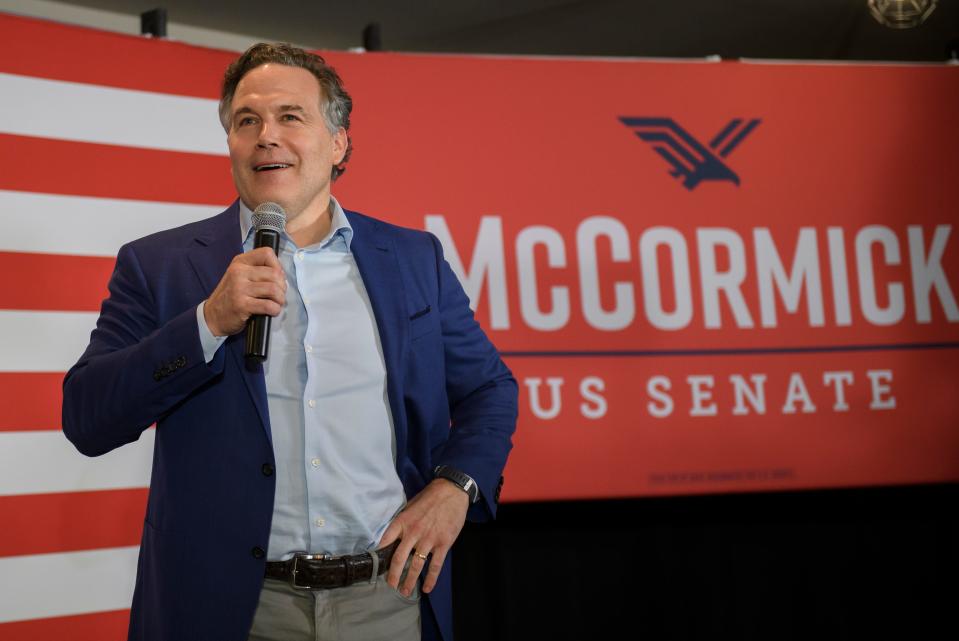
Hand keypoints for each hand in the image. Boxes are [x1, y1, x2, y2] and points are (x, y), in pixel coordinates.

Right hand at [203, 247, 285, 336]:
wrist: (213, 316)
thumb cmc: (231, 296)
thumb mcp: (240, 276)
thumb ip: (257, 271)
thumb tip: (282, 275)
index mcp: (240, 262)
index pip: (267, 253)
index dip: (277, 266)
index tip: (276, 278)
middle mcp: (238, 272)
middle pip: (274, 273)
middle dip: (282, 286)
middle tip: (278, 295)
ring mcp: (239, 288)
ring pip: (273, 289)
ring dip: (280, 299)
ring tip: (276, 303)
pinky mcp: (241, 305)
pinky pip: (268, 305)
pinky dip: (275, 309)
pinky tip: (272, 311)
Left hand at [379, 479, 469, 595]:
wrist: (451, 491)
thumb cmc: (430, 497)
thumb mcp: (410, 505)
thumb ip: (402, 521)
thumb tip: (395, 536)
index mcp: (403, 521)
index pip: (386, 540)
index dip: (379, 554)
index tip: (376, 564)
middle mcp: (413, 532)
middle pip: (399, 559)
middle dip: (393, 575)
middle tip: (390, 585)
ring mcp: (428, 539)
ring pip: (416, 565)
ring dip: (409, 581)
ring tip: (405, 592)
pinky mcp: (443, 543)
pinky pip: (435, 565)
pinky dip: (431, 578)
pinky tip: (427, 588)